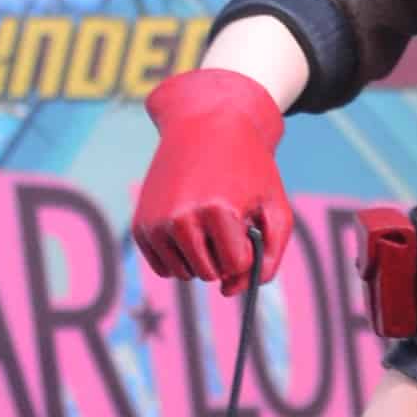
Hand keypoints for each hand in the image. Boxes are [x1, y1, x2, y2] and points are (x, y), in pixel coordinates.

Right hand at [137, 64, 291, 291]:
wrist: (205, 124)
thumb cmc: (248, 169)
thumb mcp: (275, 207)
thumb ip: (271, 257)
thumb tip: (232, 292)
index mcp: (218, 212)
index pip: (235, 266)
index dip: (245, 249)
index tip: (245, 223)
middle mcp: (181, 219)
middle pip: (209, 274)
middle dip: (223, 256)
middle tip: (225, 220)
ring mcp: (156, 223)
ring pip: (184, 274)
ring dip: (201, 258)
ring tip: (207, 221)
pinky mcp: (141, 226)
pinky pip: (163, 268)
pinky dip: (179, 256)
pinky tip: (188, 227)